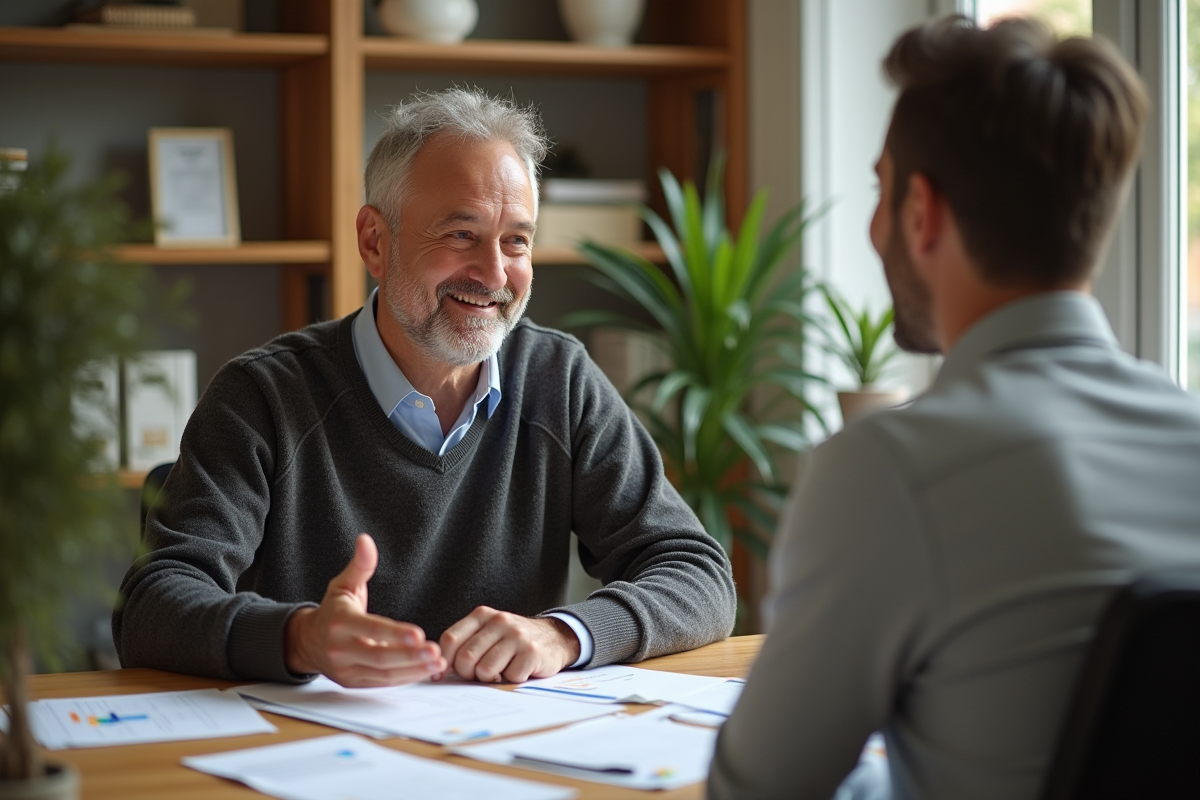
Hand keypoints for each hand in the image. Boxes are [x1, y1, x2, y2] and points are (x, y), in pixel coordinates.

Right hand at [284, 533, 446, 686]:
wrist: (307, 641)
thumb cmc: (333, 610)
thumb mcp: (343, 584)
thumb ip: (360, 565)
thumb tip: (366, 540)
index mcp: (340, 622)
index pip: (370, 628)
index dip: (394, 633)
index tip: (418, 633)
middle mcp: (341, 648)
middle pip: (379, 657)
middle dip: (409, 656)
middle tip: (435, 652)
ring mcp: (346, 669)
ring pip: (383, 674)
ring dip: (413, 670)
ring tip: (437, 663)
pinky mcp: (353, 683)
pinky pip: (382, 683)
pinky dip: (405, 678)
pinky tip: (425, 671)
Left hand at [437, 606, 581, 683]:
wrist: (554, 638)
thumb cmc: (513, 641)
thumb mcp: (488, 632)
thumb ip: (465, 643)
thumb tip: (438, 668)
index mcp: (482, 615)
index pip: (450, 639)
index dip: (443, 662)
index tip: (442, 675)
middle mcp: (499, 621)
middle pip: (465, 658)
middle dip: (469, 674)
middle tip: (482, 673)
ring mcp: (516, 635)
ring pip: (485, 670)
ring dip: (491, 678)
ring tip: (502, 670)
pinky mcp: (531, 652)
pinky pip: (509, 677)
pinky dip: (511, 680)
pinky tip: (519, 669)